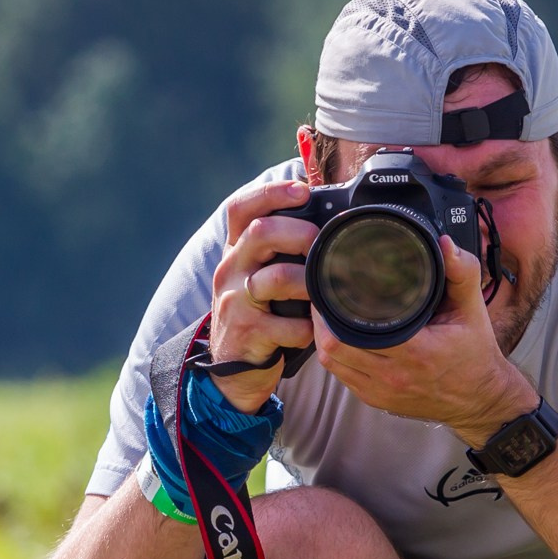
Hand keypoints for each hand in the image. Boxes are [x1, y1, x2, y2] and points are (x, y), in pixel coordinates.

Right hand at [208, 179, 320, 411]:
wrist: (231, 369)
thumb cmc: (257, 317)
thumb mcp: (258, 278)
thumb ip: (280, 253)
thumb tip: (327, 225)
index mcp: (236, 252)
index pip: (241, 208)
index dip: (271, 192)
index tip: (302, 189)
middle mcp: (230, 271)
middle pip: (259, 233)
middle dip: (298, 232)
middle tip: (320, 243)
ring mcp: (235, 302)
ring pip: (274, 279)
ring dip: (307, 282)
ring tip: (323, 290)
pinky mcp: (246, 333)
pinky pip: (286, 326)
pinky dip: (306, 329)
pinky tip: (312, 331)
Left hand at [315, 235, 537, 444]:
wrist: (480, 399)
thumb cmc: (475, 353)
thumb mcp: (472, 310)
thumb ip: (461, 273)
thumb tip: (445, 244)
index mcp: (415, 351)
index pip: (352, 331)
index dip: (332, 308)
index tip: (331, 286)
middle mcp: (394, 375)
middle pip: (333, 347)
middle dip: (321, 320)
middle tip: (323, 297)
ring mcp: (382, 391)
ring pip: (332, 364)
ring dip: (325, 339)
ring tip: (327, 316)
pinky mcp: (377, 400)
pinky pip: (342, 377)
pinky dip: (337, 357)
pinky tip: (340, 339)